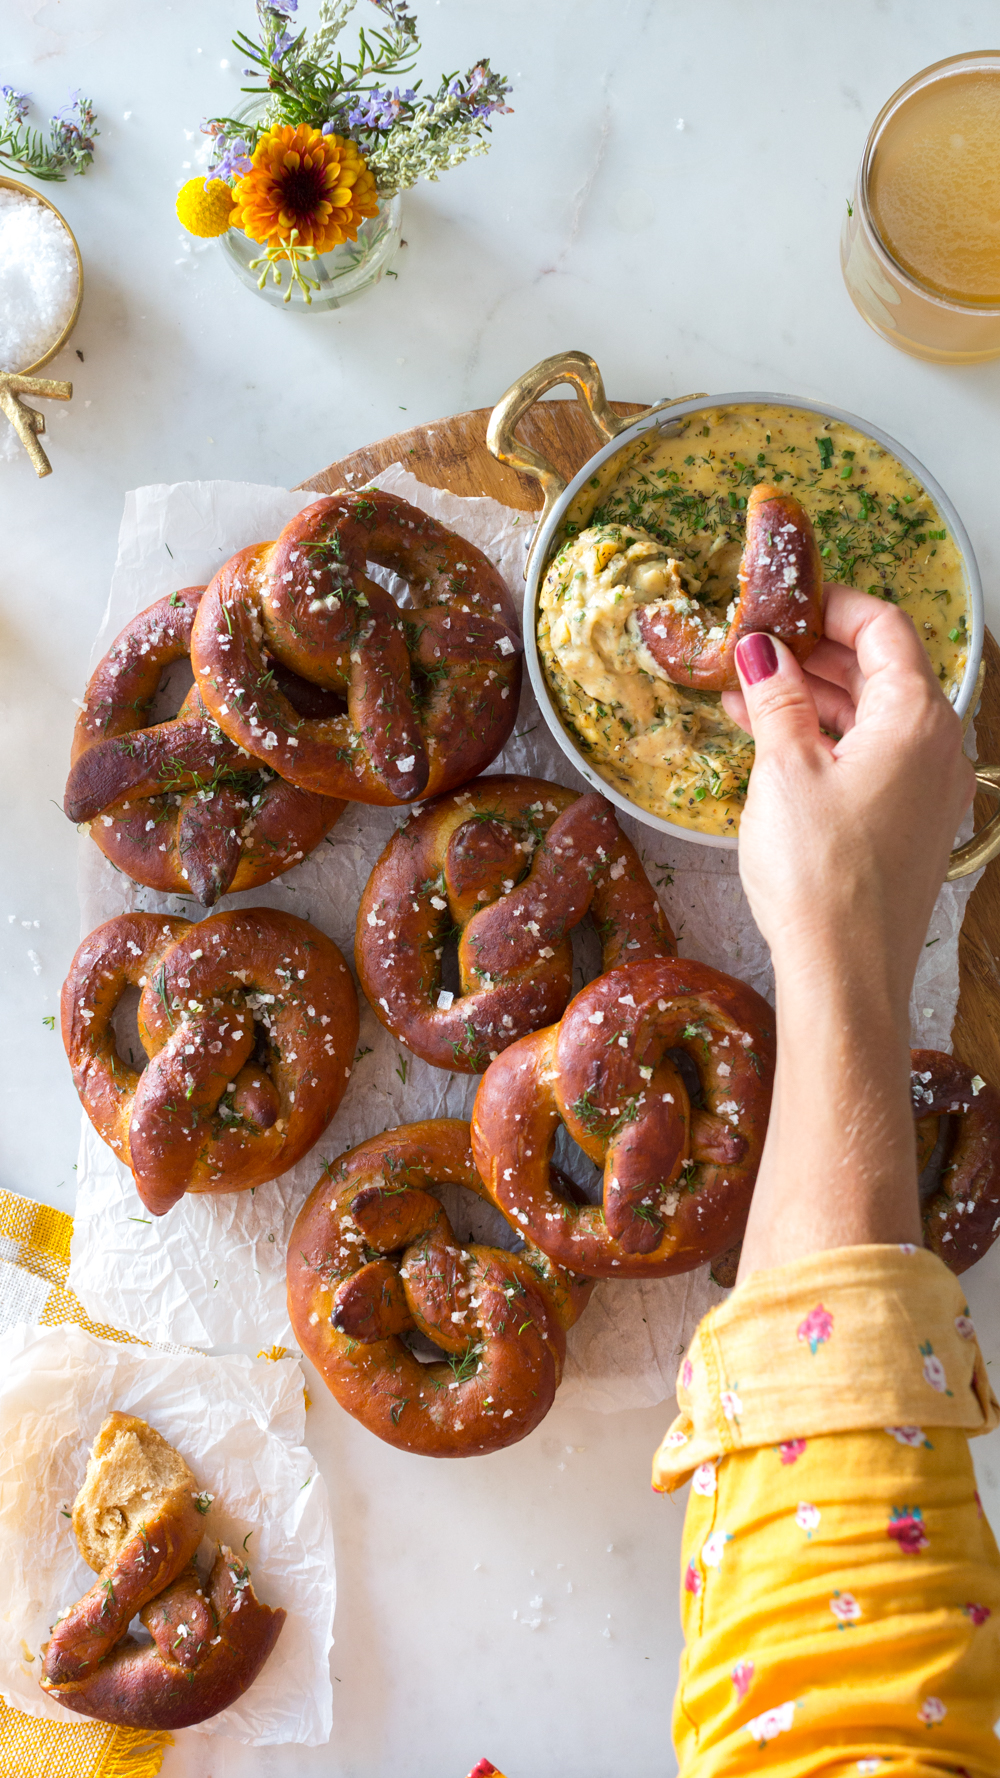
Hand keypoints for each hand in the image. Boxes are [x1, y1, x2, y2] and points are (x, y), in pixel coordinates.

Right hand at [722, 585, 973, 1010]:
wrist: (846, 973)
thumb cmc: (821, 875)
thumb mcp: (785, 770)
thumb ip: (776, 699)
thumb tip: (762, 650)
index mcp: (916, 717)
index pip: (884, 627)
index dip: (831, 606)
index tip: (783, 602)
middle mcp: (937, 746)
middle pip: (880, 670)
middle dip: (814, 654)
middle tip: (752, 647)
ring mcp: (928, 788)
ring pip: (872, 717)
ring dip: (812, 699)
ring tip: (743, 696)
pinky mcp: (910, 823)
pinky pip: (872, 757)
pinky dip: (826, 740)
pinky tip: (773, 743)